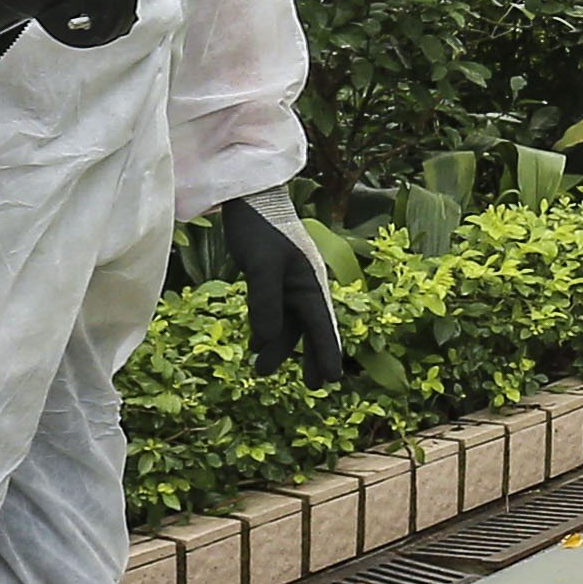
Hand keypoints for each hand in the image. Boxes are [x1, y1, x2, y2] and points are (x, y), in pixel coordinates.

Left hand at [223, 192, 346, 385]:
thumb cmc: (260, 227)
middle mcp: (303, 286)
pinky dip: (266, 328)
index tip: (334, 380)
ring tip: (261, 369)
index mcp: (310, 283)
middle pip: (310, 328)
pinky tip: (256, 343)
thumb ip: (265, 303)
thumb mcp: (260, 266)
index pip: (321, 326)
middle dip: (312, 356)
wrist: (249, 197)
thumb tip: (267, 341)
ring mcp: (287, 283)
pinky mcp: (271, 278)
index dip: (327, 354)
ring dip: (278, 346)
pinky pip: (273, 311)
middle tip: (316, 386)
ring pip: (287, 322)